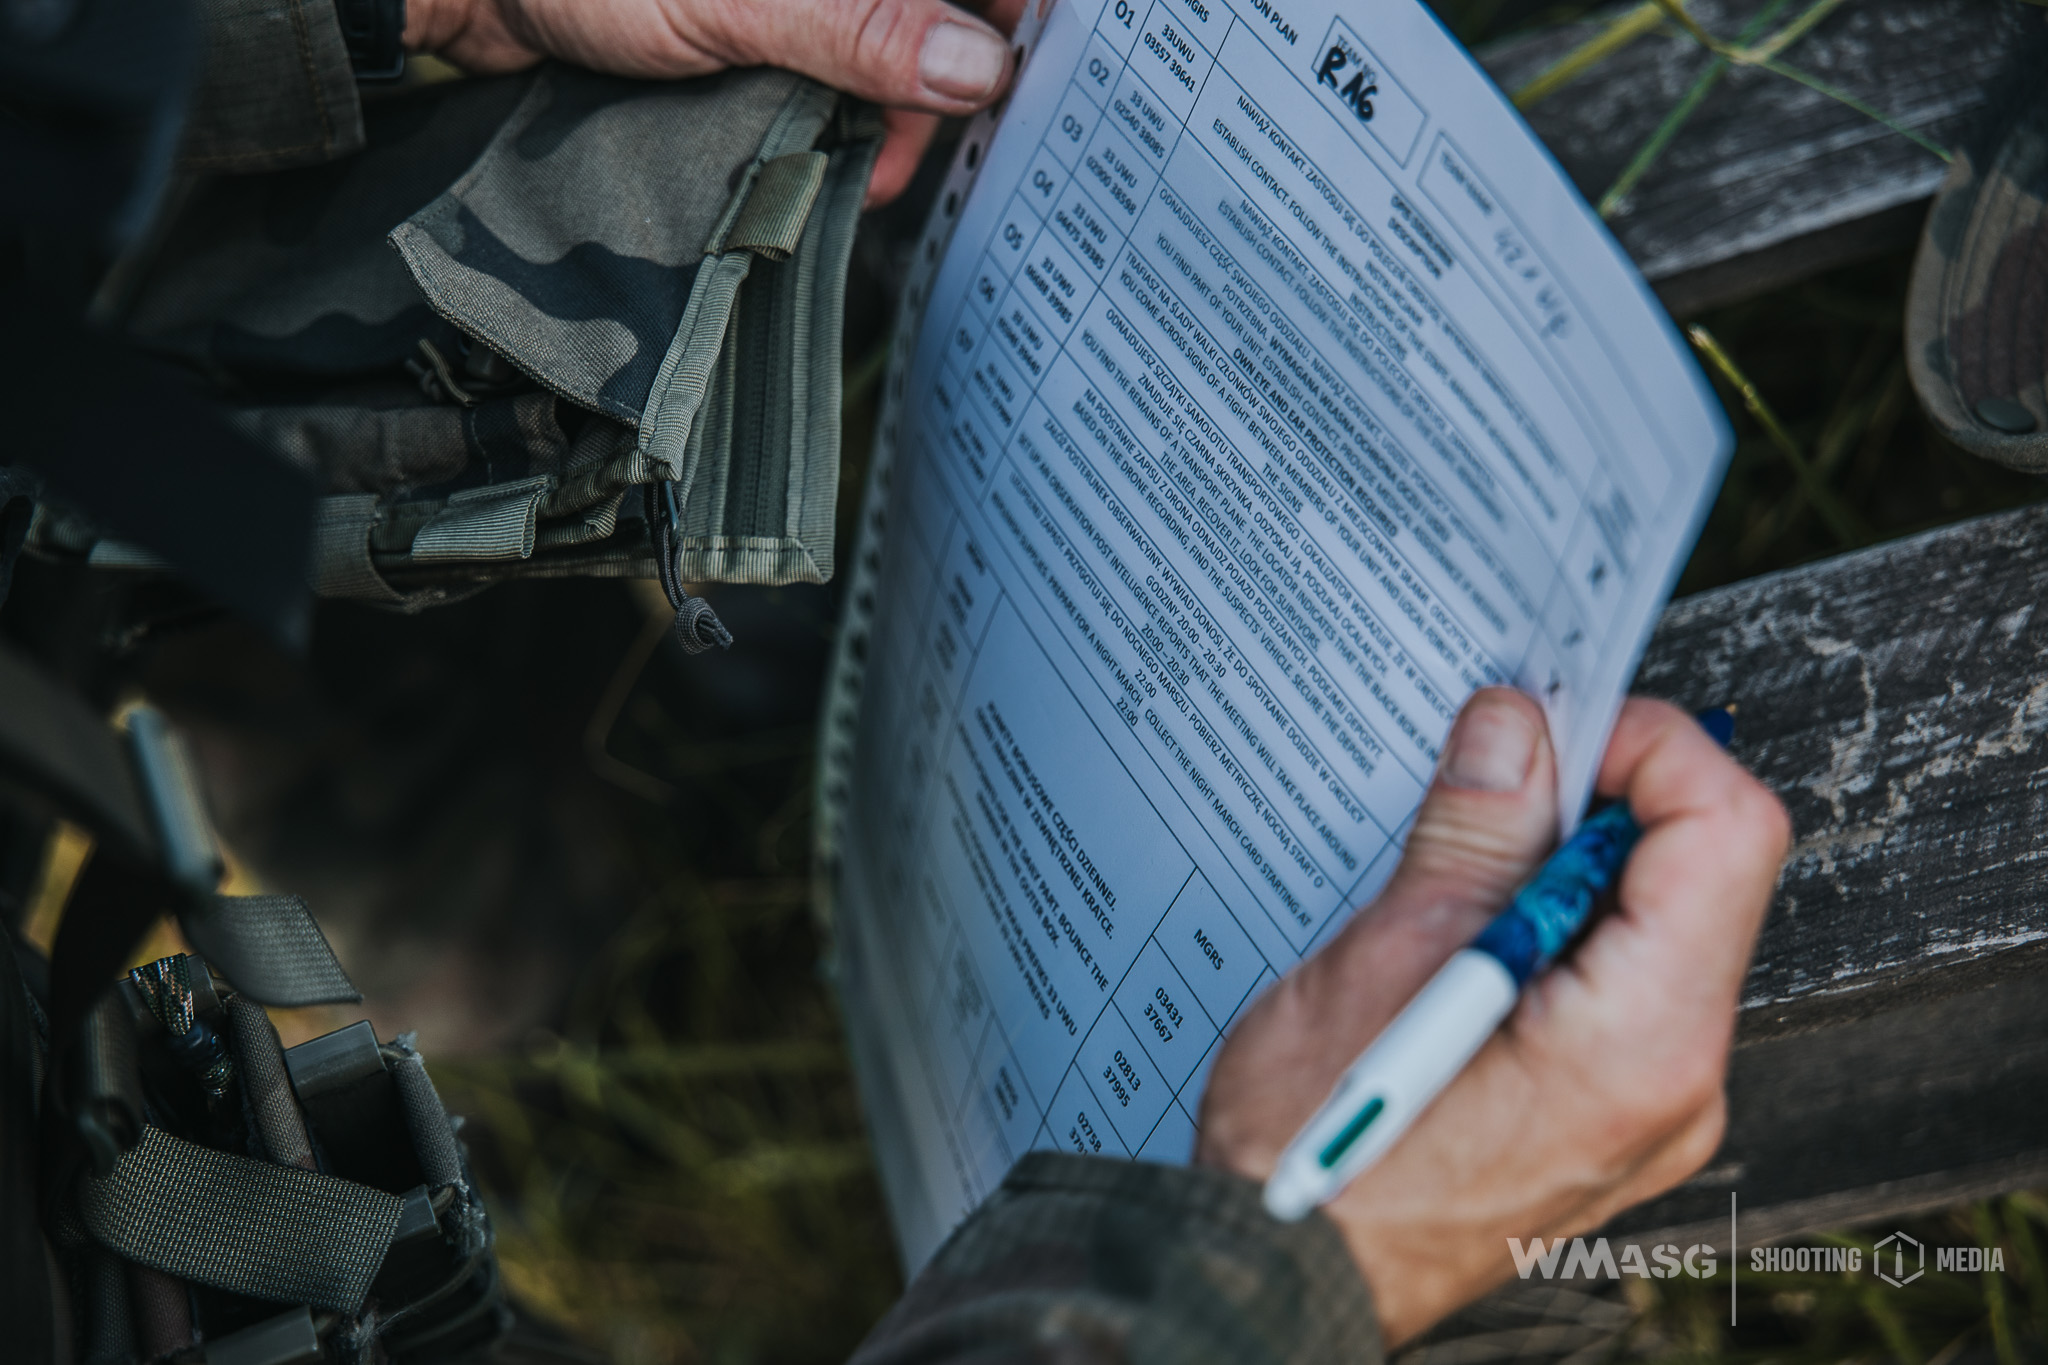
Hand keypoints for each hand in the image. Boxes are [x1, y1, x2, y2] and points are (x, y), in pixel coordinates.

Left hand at [404, 0, 1029, 206]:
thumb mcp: (739, 3)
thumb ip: (861, 30)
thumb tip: (977, 66)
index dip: (1011, 15)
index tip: (1027, 79)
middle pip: (937, 11)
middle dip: (940, 85)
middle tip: (906, 156)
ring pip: (892, 50)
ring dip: (890, 118)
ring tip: (859, 173)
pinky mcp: (767, 25)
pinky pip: (841, 74)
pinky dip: (846, 121)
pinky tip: (834, 161)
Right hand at [1195, 689, 1789, 1345]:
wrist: (1280, 1277)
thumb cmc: (1316, 1161)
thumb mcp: (1381, 962)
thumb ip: (1474, 835)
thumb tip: (1518, 735)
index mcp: (1640, 1044)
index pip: (1728, 834)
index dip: (1649, 748)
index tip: (1558, 727)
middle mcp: (1673, 1083)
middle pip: (1701, 876)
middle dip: (1598, 803)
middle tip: (1490, 782)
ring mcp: (1647, 1107)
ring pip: (1656, 928)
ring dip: (1565, 868)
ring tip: (1455, 878)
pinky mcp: (1608, 1114)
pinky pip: (1619, 986)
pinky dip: (1557, 932)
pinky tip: (1467, 940)